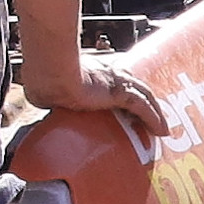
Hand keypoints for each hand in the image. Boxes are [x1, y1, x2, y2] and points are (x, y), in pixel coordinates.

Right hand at [22, 55, 168, 150]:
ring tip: (162, 127)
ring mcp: (115, 82)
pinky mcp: (119, 93)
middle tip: (153, 115)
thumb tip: (41, 104)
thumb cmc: (44, 78)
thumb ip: (49, 97)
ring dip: (155, 112)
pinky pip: (143, 108)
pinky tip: (161, 131)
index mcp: (91, 72)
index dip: (121, 90)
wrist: (50, 73)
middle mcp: (107, 73)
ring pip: (144, 95)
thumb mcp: (45, 90)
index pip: (112, 79)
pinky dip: (154, 119)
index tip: (124, 104)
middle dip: (144, 99)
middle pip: (133, 86)